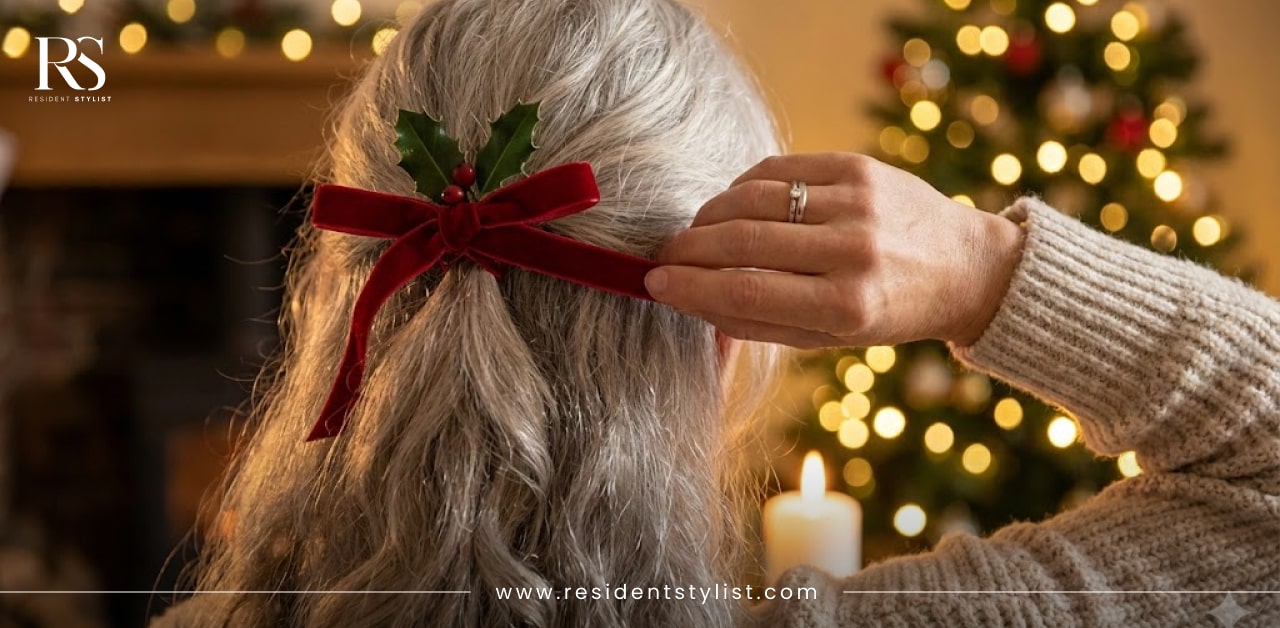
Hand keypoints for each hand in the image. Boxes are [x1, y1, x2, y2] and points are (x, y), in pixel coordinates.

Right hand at [643, 153, 1025, 348]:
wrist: (964, 266)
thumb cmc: (889, 310)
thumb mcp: (830, 337)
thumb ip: (760, 322)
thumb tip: (691, 301)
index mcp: (848, 306)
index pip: (744, 291)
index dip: (689, 287)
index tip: (655, 284)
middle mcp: (853, 251)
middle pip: (741, 242)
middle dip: (688, 249)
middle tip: (663, 257)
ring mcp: (857, 202)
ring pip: (752, 198)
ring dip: (708, 215)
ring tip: (695, 233)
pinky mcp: (858, 167)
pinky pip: (777, 169)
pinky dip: (742, 187)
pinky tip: (732, 205)